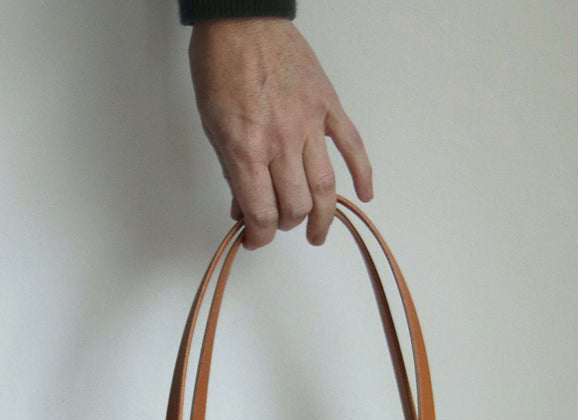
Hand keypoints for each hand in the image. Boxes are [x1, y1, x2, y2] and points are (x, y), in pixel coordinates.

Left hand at [188, 18, 371, 248]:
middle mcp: (281, 142)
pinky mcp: (327, 104)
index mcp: (246, 151)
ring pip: (325, 187)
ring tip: (318, 233)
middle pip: (296, 207)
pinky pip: (352, 145)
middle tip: (278, 223)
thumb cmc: (220, 68)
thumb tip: (242, 205)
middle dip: (285, 224)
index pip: (262, 215)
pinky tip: (364, 195)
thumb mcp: (214, 129)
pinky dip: (362, 174)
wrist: (241, 19)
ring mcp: (309, 123)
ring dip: (323, 217)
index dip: (258, 238)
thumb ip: (232, 172)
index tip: (254, 240)